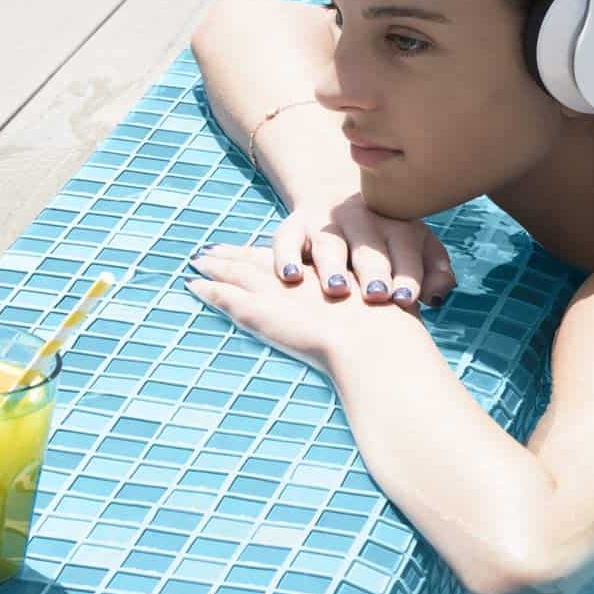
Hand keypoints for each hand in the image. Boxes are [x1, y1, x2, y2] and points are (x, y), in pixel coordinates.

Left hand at [184, 242, 392, 374]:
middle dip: (237, 254)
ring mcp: (275, 289)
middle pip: (260, 257)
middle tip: (213, 250)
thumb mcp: (391, 299)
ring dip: (217, 265)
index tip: (257, 249)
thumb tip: (401, 301)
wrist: (377, 343)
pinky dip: (208, 289)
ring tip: (197, 260)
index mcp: (325, 265)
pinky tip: (191, 284)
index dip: (274, 252)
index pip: (293, 253)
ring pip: (237, 270)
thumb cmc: (391, 329)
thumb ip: (382, 296)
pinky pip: (225, 295)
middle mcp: (298, 272)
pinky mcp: (258, 309)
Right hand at [264, 193, 454, 309]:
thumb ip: (433, 270)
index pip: (405, 247)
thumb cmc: (385, 240)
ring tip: (337, 289)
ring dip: (332, 267)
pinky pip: (286, 240)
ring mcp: (325, 222)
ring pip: (328, 244)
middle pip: (367, 246)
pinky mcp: (293, 227)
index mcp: (396, 223)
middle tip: (376, 296)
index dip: (406, 272)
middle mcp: (361, 218)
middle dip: (372, 271)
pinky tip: (291, 277)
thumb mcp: (415, 246)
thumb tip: (438, 296)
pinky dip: (286, 257)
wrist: (337, 198)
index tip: (404, 299)